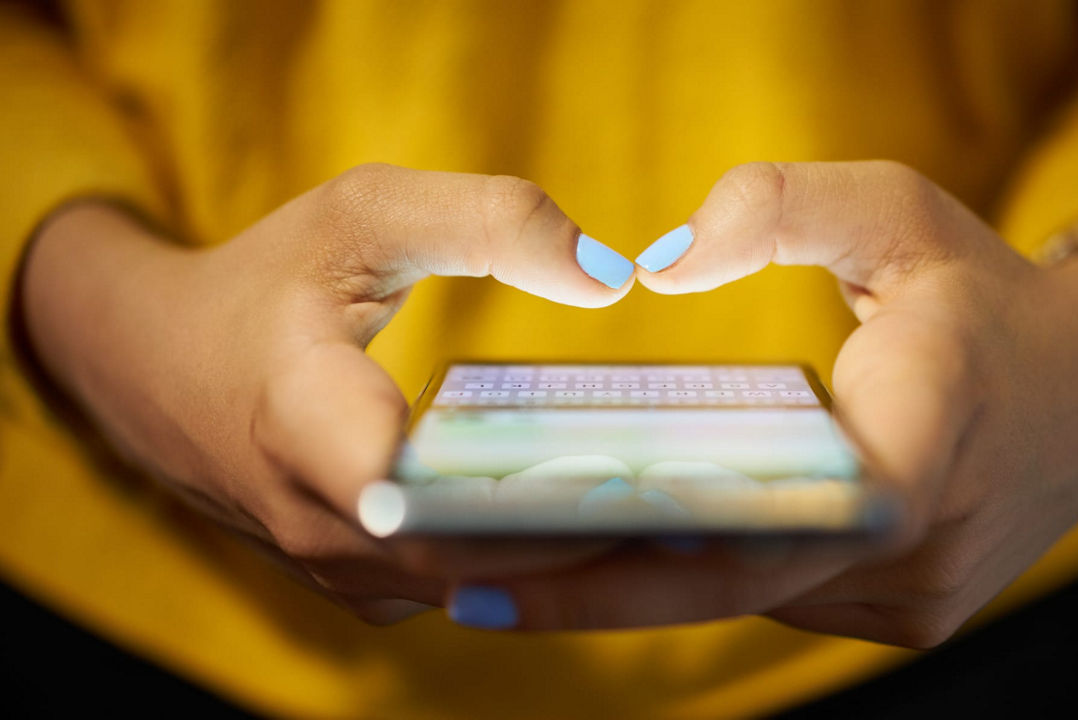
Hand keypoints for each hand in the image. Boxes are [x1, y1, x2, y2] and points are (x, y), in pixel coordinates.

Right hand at [20, 164, 636, 622]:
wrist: (154, 366)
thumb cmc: (266, 282)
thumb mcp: (364, 213)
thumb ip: (488, 220)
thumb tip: (613, 275)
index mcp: (305, 423)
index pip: (428, 495)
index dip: (537, 497)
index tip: (641, 479)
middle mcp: (319, 525)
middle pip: (478, 556)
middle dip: (593, 535)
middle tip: (714, 502)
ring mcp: (339, 571)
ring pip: (479, 586)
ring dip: (574, 558)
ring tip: (685, 517)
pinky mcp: (360, 585)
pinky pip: (464, 587)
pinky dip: (533, 563)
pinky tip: (611, 522)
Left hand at [444, 162, 1077, 646]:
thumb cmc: (982, 294)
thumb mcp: (898, 210)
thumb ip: (783, 206)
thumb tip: (660, 262)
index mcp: (926, 434)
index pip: (774, 520)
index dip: (638, 556)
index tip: (511, 566)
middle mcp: (920, 545)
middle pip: (731, 583)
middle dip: (591, 587)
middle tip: (456, 579)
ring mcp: (914, 597)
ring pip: (748, 599)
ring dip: (635, 585)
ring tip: (505, 565)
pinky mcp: (904, 613)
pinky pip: (777, 597)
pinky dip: (696, 578)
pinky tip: (611, 552)